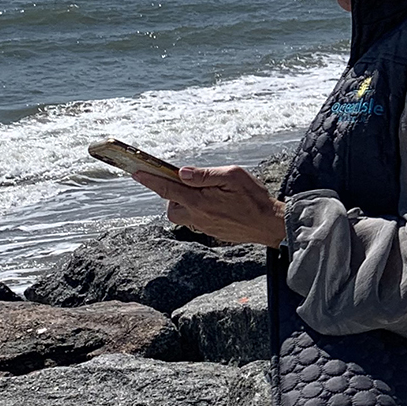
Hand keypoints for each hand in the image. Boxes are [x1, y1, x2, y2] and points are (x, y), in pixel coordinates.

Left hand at [132, 164, 286, 246]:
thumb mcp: (232, 176)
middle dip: (174, 195)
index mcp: (201, 202)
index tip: (137, 173)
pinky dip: (200, 210)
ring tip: (209, 195)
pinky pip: (197, 220)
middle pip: (172, 207)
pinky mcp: (212, 233)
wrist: (269, 225)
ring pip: (183, 215)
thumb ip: (205, 175)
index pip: (168, 189)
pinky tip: (218, 205)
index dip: (150, 180)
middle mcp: (199, 217)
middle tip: (191, 184)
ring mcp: (205, 227)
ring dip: (187, 203)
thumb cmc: (254, 198)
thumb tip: (181, 173)